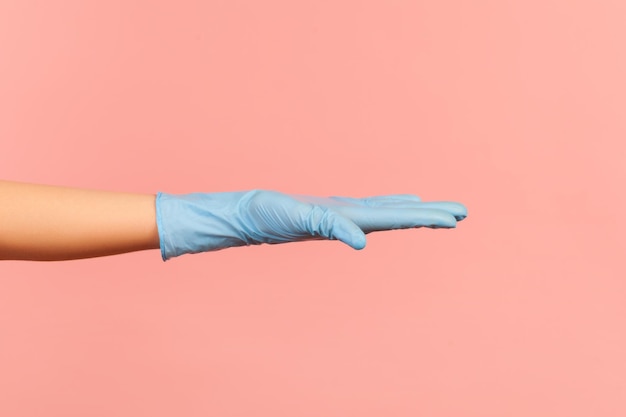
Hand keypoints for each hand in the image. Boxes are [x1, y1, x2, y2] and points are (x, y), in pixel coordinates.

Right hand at [155, 189, 466, 260]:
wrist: (244, 216)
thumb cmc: (267, 217)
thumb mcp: (300, 218)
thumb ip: (332, 226)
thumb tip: (362, 242)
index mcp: (348, 221)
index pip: (395, 218)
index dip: (425, 217)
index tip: (455, 219)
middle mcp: (350, 219)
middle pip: (397, 215)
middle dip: (430, 214)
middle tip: (463, 212)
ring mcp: (341, 214)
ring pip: (386, 211)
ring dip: (414, 210)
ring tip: (439, 210)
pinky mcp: (330, 208)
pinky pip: (367, 204)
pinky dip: (389, 202)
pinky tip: (399, 201)